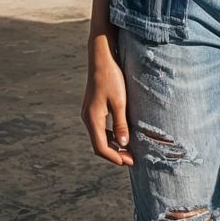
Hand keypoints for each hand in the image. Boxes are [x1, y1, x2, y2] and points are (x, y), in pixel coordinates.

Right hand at [82, 32, 133, 165]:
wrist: (101, 58)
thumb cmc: (112, 78)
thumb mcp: (120, 101)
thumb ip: (121, 123)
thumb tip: (124, 143)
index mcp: (93, 118)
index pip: (101, 147)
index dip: (115, 157)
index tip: (129, 162)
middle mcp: (88, 118)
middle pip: (99, 144)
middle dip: (115, 154)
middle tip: (131, 159)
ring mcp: (89, 113)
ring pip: (99, 137)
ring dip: (113, 146)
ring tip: (129, 150)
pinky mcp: (93, 108)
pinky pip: (100, 128)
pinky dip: (110, 136)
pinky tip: (122, 136)